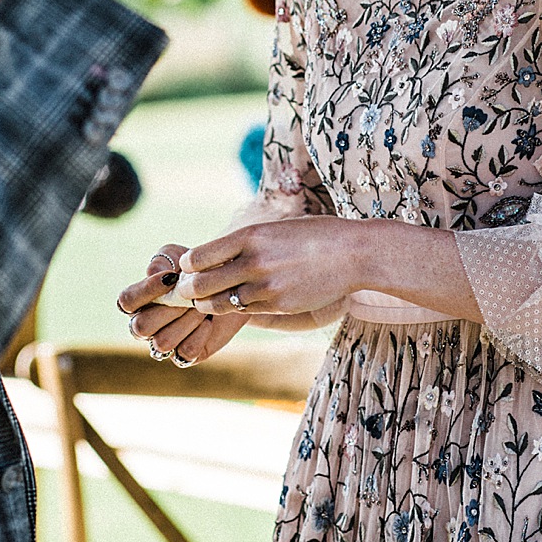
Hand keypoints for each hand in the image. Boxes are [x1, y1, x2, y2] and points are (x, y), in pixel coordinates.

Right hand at [116, 244, 249, 365]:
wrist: (228, 288)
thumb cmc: (196, 270)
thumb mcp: (180, 256)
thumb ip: (162, 260)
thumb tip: (152, 273)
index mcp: (139, 301)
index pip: (126, 301)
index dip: (145, 291)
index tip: (171, 279)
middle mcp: (147, 325)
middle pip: (140, 327)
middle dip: (168, 310)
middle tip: (190, 297)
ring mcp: (164, 342)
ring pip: (162, 343)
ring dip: (186, 322)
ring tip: (201, 308)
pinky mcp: (185, 355)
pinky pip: (185, 353)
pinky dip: (199, 336)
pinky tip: (208, 322)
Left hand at [173, 217, 360, 316]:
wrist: (354, 254)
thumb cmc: (314, 235)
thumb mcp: (274, 229)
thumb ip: (245, 242)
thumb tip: (214, 255)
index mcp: (250, 236)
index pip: (198, 257)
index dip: (187, 266)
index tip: (189, 267)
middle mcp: (253, 262)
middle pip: (200, 284)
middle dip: (189, 290)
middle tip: (187, 290)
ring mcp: (265, 287)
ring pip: (218, 304)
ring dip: (207, 303)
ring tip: (207, 299)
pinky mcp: (278, 306)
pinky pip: (243, 312)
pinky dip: (234, 308)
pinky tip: (237, 301)